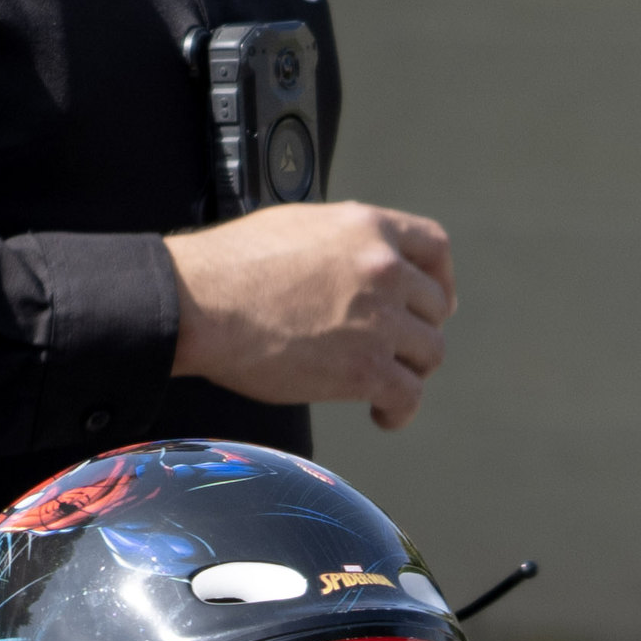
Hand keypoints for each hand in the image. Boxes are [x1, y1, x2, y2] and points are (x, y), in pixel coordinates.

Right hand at [166, 202, 455, 427]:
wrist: (200, 303)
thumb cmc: (229, 267)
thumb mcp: (298, 226)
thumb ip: (340, 243)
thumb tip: (347, 262)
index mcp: (368, 228)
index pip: (434, 247)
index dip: (440, 279)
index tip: (434, 301)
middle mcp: (384, 269)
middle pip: (434, 308)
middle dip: (418, 332)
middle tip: (395, 351)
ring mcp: (378, 320)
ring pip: (429, 353)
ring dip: (410, 371)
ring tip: (384, 386)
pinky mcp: (364, 369)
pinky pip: (408, 396)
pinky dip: (400, 411)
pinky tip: (381, 414)